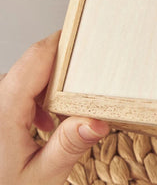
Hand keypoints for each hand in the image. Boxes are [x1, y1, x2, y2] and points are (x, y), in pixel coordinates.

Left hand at [0, 32, 109, 184]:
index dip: (66, 41)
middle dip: (68, 68)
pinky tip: (48, 120)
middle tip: (94, 78)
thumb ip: (68, 146)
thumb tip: (98, 120)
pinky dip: (40, 96)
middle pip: (36, 62)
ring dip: (54, 85)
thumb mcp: (39, 177)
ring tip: (70, 109)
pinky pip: (20, 88)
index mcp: (3, 109)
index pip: (39, 55)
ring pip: (29, 74)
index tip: (92, 35)